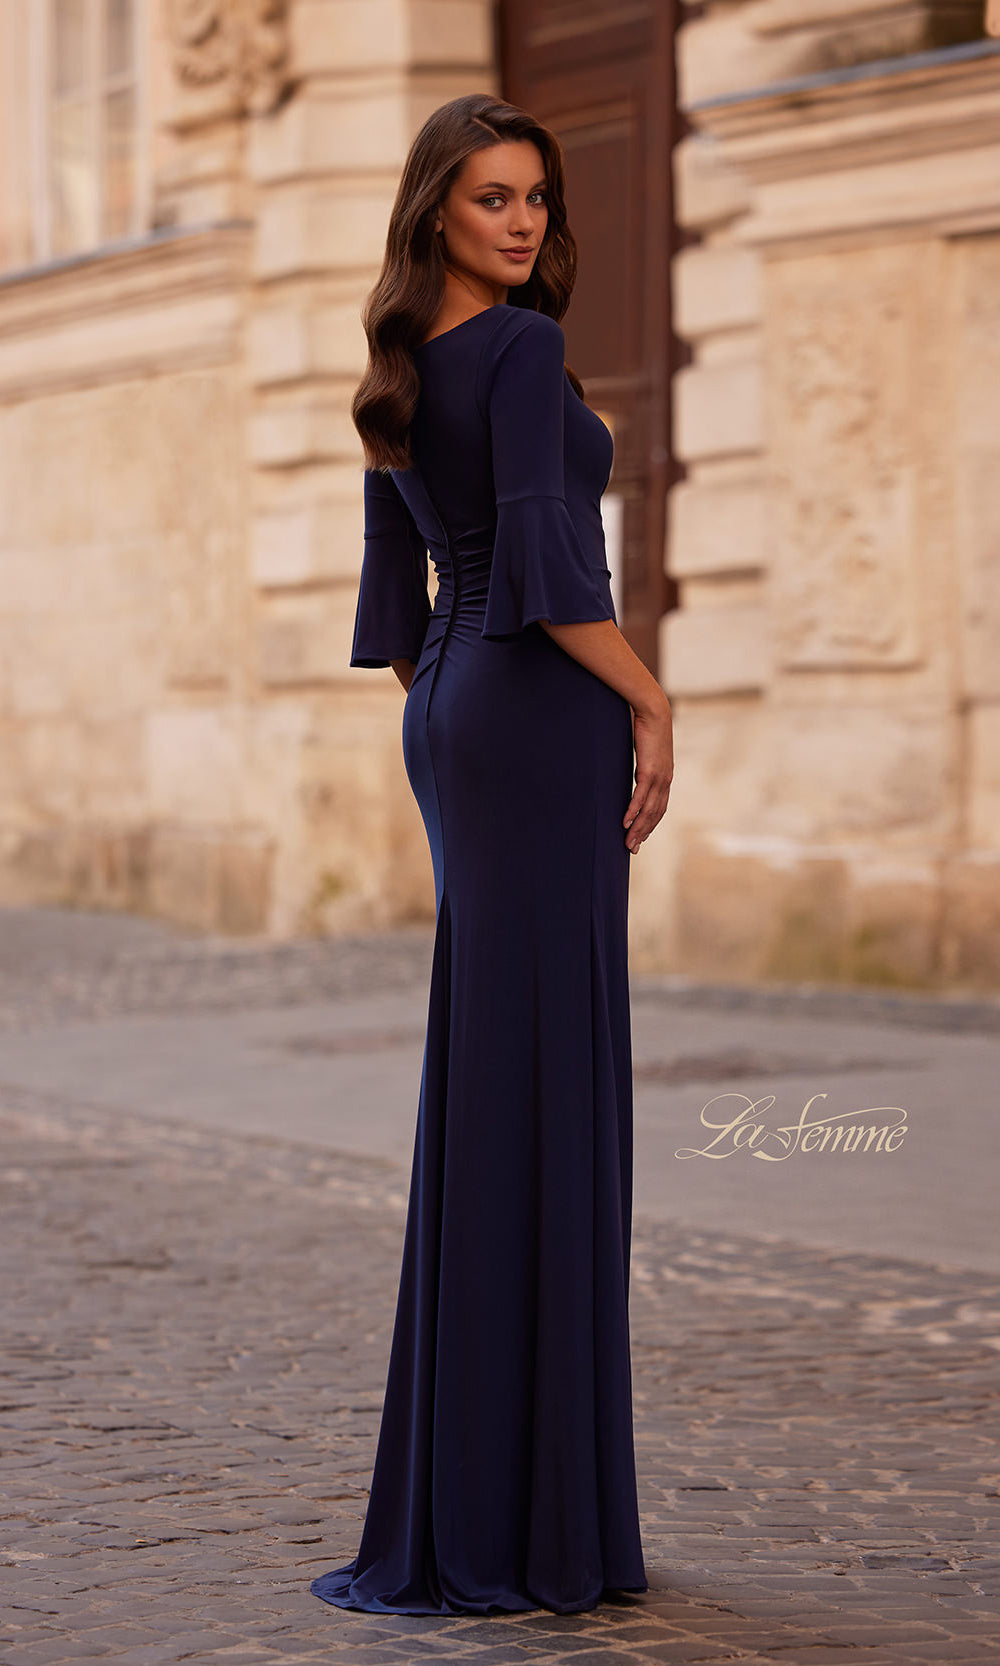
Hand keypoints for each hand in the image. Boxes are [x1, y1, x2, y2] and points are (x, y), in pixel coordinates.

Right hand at [623, 698, 672, 852]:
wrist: (655, 712)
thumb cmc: (649, 729)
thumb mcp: (648, 752)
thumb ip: (644, 766)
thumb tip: (637, 774)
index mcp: (665, 778)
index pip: (659, 808)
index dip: (650, 825)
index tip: (641, 838)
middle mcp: (665, 781)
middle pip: (655, 814)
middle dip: (643, 833)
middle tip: (632, 848)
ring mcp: (659, 777)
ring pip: (648, 810)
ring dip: (638, 828)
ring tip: (627, 841)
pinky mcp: (649, 771)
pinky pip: (640, 796)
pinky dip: (633, 811)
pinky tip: (625, 822)